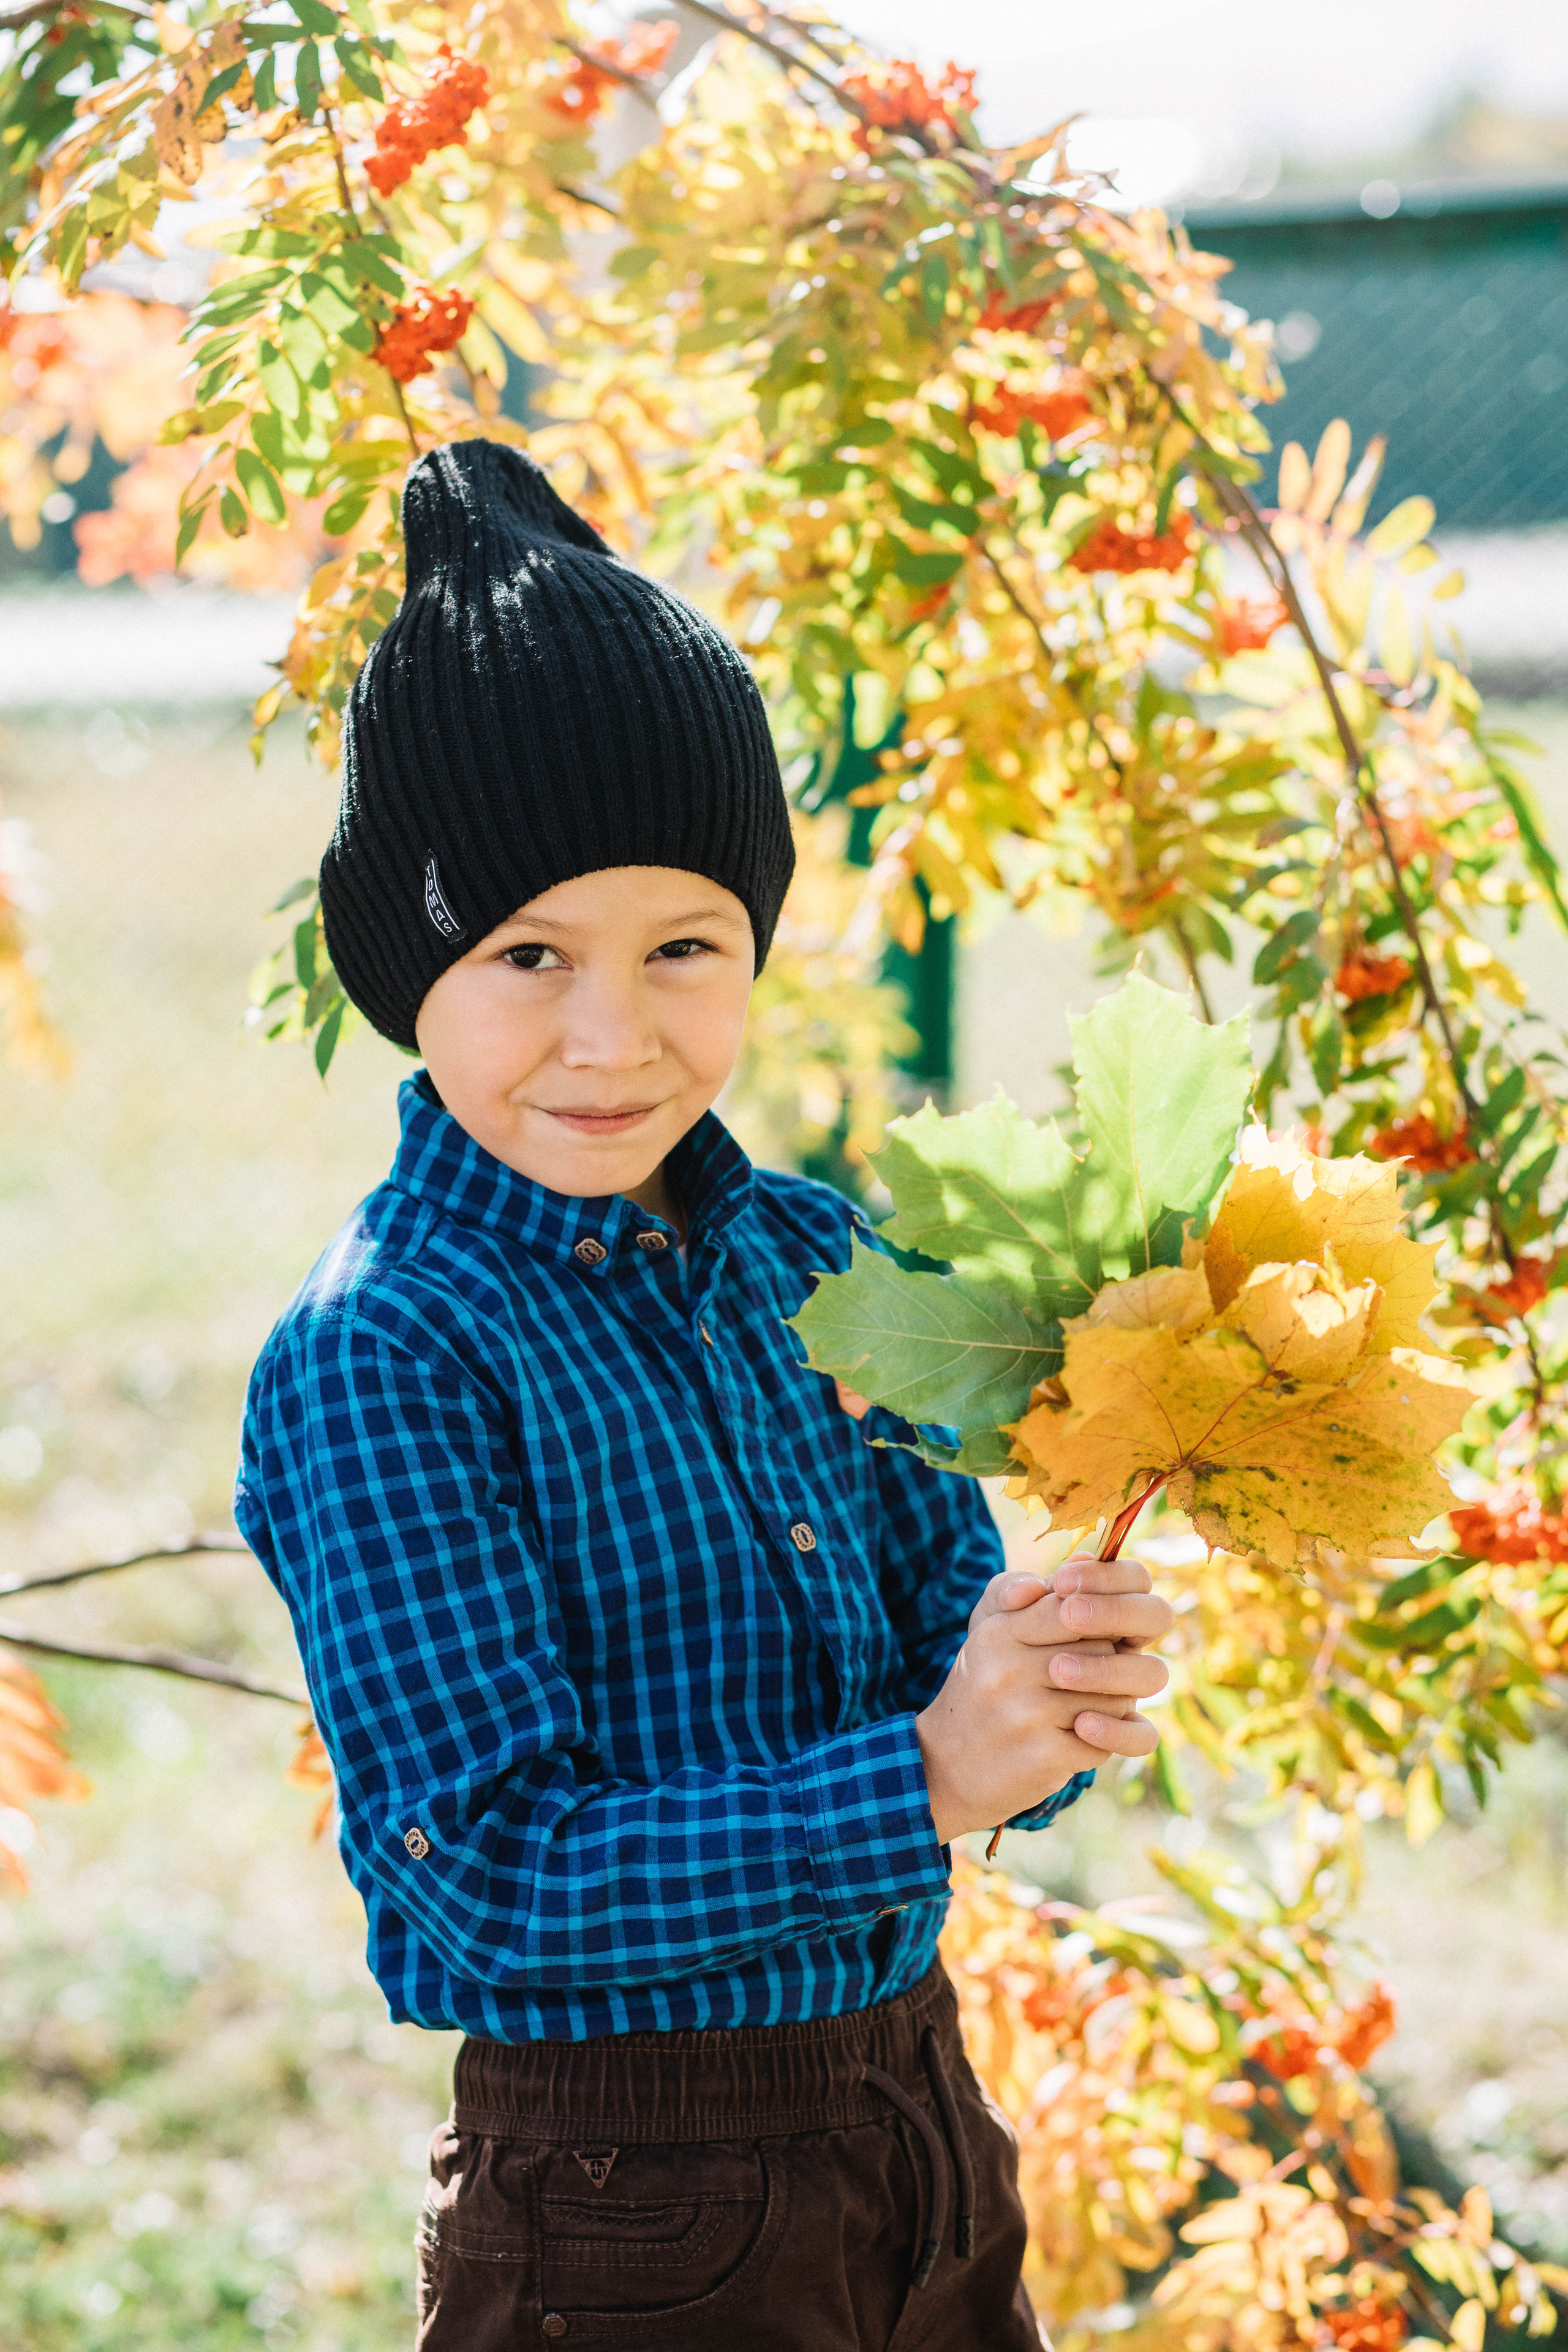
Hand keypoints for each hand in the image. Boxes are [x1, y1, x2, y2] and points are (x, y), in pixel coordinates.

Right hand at [915, 1554, 1173, 1844]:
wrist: (944, 1767)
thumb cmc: (980, 1689)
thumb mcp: (990, 1631)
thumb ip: (1027, 1590)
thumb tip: (1083, 1559)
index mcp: (1000, 1632)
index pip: (1075, 1607)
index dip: (1098, 1621)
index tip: (1095, 1636)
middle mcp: (1010, 1669)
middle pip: (1105, 1652)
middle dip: (1110, 1667)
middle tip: (1094, 1679)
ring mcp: (1027, 1715)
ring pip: (1115, 1698)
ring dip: (1112, 1707)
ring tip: (1087, 1709)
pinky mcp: (1044, 1757)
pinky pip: (1107, 1740)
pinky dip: (1103, 1742)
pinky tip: (1078, 1740)